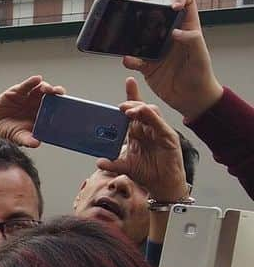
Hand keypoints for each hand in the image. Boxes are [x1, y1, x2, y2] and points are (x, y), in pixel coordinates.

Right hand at [0, 76, 65, 146]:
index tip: (67, 105)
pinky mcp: (17, 91)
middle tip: (59, 93)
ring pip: (40, 89)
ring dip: (46, 87)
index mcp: (41, 115)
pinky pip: (27, 85)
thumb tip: (36, 143)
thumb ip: (27, 139)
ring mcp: (28, 97)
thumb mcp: (18, 137)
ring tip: (48, 89)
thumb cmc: (7, 132)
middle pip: (50, 96)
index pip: (55, 107)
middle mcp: (36, 104)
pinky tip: (37, 80)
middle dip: (56, 93)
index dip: (61, 104)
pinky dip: (32, 82)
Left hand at [95, 79, 187, 202]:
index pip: (134, 110)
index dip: (132, 95)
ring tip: (128, 110)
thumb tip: (98, 162)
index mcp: (138, 131)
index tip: (128, 82)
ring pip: (151, 113)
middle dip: (132, 102)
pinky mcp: (169, 137)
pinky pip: (160, 125)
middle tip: (121, 106)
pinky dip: (152, 118)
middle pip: (142, 108)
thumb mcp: (125, 167)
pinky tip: (145, 113)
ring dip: (140, 109)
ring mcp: (159, 131)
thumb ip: (112, 163)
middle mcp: (149, 128)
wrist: (161, 185)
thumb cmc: (147, 172)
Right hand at [122, 0, 223, 121]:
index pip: (186, 4)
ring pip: (141, 38)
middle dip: (147, 17)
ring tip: (128, 40)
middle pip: (157, 18)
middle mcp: (170, 37)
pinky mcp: (147, 66)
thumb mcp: (201, 56)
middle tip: (142, 22)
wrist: (191, 99)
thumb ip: (191, 40)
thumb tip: (175, 32)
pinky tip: (128, 60)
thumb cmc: (201, 76)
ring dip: (132, 38)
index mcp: (187, 29)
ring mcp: (157, 52)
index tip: (171, 7)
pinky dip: (129, 60)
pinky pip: (134, 60)